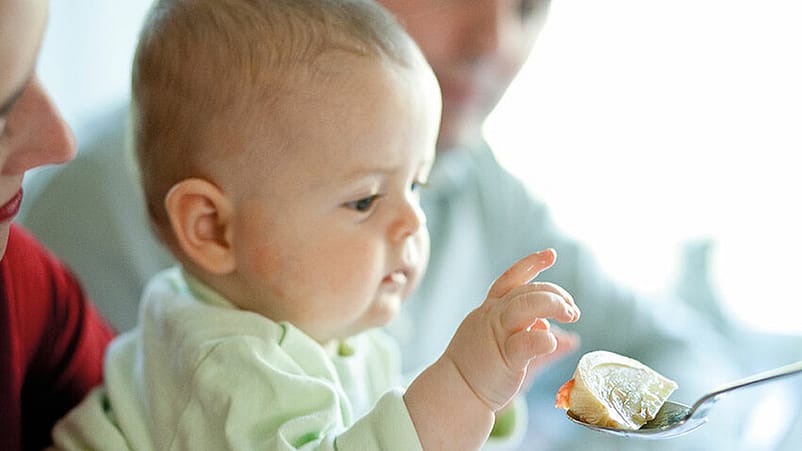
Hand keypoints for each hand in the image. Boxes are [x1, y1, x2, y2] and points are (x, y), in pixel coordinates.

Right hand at [443, 249, 579, 410]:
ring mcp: (497, 335)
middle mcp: (492, 316)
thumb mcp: (500, 344)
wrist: (453, 393)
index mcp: (488, 311)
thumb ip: (530, 337)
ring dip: (554, 304)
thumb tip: (561, 337)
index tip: (551, 255)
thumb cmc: (477, 371)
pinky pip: (528, 341)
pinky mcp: (505, 358)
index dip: (531, 263)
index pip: (510, 279)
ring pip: (527, 305)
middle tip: (572, 310)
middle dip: (555, 294)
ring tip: (571, 315)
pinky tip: (554, 342)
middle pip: (526, 290)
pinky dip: (544, 339)